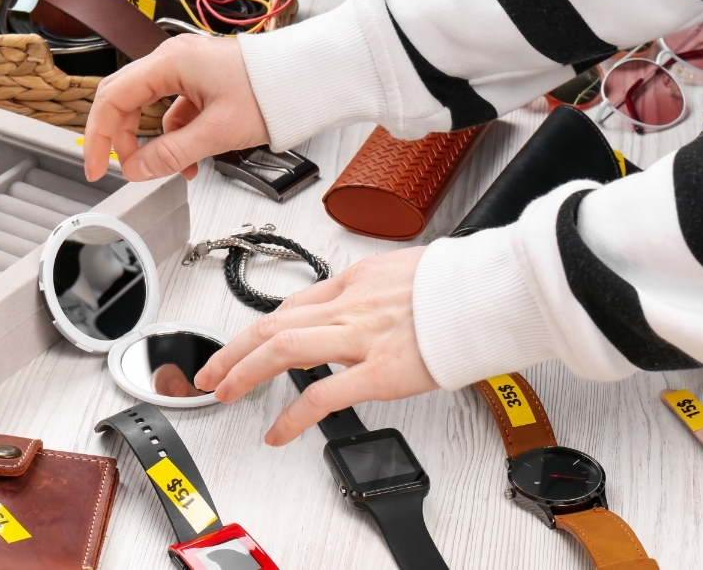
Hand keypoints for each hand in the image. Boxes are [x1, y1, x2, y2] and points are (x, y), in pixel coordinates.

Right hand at [82, 34, 269, 182]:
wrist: (305, 79)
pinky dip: (176, 137)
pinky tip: (191, 159)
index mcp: (169, 63)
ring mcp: (186, 69)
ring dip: (154, 142)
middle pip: (124, 100)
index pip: (112, 99)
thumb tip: (137, 170)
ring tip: (170, 169)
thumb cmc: (269, 93)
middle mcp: (172, 60)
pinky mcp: (200, 81)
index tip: (97, 168)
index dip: (99, 137)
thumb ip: (172, 154)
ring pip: (149, 108)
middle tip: (118, 170)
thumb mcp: (217, 132)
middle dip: (120, 139)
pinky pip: (174, 111)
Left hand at [193, 247, 438, 445]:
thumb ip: (374, 290)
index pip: (291, 306)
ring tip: (225, 393)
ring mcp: (361, 337)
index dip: (258, 329)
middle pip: (272, 324)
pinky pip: (322, 396)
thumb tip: (362, 302)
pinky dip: (291, 417)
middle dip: (233, 350)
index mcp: (355, 281)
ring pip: (282, 349)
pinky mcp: (379, 372)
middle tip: (211, 371)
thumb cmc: (457, 285)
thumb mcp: (404, 271)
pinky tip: (277, 433)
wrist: (491, 291)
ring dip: (244, 372)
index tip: (245, 344)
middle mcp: (349, 304)